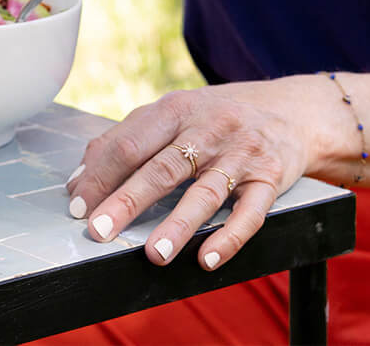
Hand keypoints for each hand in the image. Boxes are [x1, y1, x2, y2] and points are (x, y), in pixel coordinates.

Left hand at [65, 79, 323, 271]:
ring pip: (205, 192)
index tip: (77, 205)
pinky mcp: (270, 178)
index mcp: (174, 109)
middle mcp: (206, 128)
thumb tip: (78, 180)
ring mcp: (239, 153)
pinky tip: (207, 259)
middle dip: (127, 201)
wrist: (292, 110)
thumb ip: (126, 140)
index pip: (129, 142)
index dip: (100, 174)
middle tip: (99, 231)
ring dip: (177, 225)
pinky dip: (229, 237)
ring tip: (153, 255)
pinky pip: (250, 212)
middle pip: (161, 166)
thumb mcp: (173, 113)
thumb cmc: (216, 117)